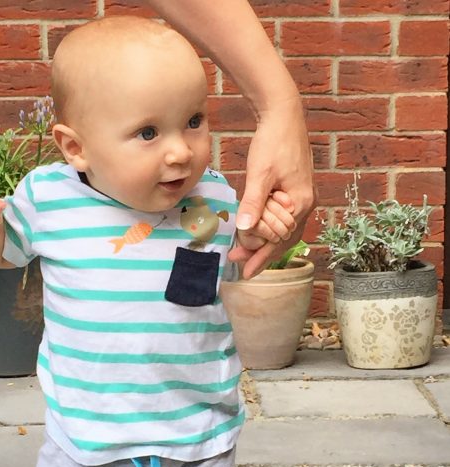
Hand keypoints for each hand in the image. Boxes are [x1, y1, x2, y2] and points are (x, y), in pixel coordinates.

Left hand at [233, 102, 316, 277]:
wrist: (283, 115)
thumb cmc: (273, 142)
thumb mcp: (259, 174)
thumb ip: (253, 202)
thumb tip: (246, 228)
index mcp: (300, 204)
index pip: (279, 241)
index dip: (261, 258)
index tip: (245, 272)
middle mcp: (306, 204)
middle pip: (283, 240)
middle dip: (261, 253)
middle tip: (238, 262)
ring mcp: (304, 197)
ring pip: (285, 231)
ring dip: (266, 242)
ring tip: (246, 252)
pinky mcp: (297, 189)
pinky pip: (285, 219)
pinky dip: (271, 228)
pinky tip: (259, 230)